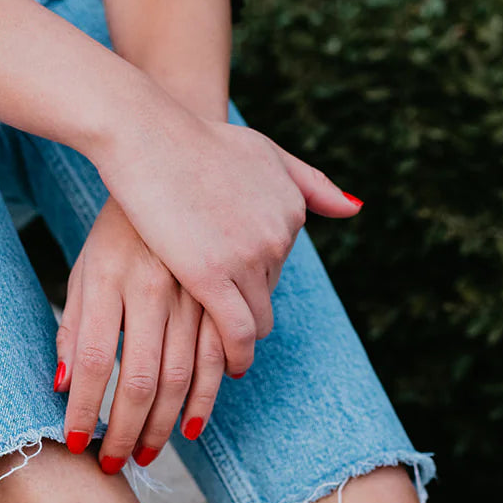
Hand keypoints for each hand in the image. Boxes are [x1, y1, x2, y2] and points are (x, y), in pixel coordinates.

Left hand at [55, 196, 225, 469]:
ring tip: (147, 454)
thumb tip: (64, 385)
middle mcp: (153, 285)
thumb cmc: (119, 228)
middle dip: (125, 431)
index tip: (75, 445)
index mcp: (109, 276)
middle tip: (113, 465)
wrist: (175, 161)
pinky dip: (208, 396)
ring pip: (183, 375)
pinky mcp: (225, 291)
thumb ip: (75, 326)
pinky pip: (219, 356)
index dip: (86, 410)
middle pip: (140, 378)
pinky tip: (193, 425)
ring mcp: (194, 289)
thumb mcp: (86, 268)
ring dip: (165, 425)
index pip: (96, 359)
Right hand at [97, 99, 362, 375]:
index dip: (256, 279)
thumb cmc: (197, 141)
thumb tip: (354, 208)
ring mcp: (248, 256)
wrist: (149, 136)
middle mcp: (279, 233)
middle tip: (226, 328)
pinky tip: (230, 366)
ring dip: (245, 341)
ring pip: (257, 319)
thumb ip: (310, 181)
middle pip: (269, 292)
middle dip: (249, 306)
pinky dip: (237, 354)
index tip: (238, 293)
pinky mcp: (212, 276)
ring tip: (228, 357)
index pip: (281, 263)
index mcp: (292, 208)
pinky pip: (237, 332)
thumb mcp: (265, 151)